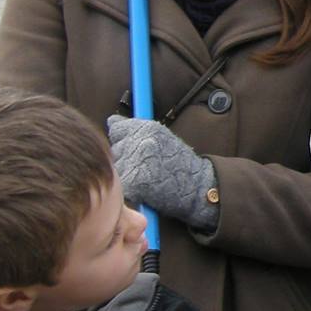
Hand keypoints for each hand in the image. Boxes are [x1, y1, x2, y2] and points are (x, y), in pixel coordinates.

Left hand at [107, 115, 217, 229]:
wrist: (198, 186)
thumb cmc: (182, 163)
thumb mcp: (163, 136)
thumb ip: (137, 129)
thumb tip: (112, 121)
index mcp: (146, 128)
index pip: (116, 128)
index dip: (122, 138)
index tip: (130, 144)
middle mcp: (138, 141)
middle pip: (115, 148)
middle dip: (123, 156)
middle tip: (143, 165)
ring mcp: (134, 161)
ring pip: (117, 166)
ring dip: (126, 172)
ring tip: (146, 177)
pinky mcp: (134, 181)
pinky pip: (122, 184)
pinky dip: (130, 188)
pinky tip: (145, 188)